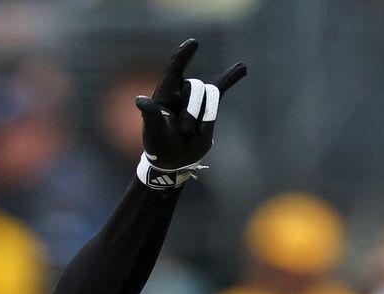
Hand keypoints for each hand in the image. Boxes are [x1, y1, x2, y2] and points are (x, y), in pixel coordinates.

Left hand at [136, 39, 246, 176]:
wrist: (174, 160)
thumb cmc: (159, 145)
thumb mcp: (153, 132)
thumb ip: (151, 115)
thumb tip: (140, 100)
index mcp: (165, 94)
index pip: (174, 70)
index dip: (183, 56)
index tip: (193, 43)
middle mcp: (181, 93)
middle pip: (195, 86)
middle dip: (193, 109)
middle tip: (184, 130)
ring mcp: (196, 100)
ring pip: (211, 95)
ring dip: (205, 117)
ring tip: (192, 132)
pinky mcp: (208, 108)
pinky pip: (221, 89)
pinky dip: (231, 78)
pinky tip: (242, 68)